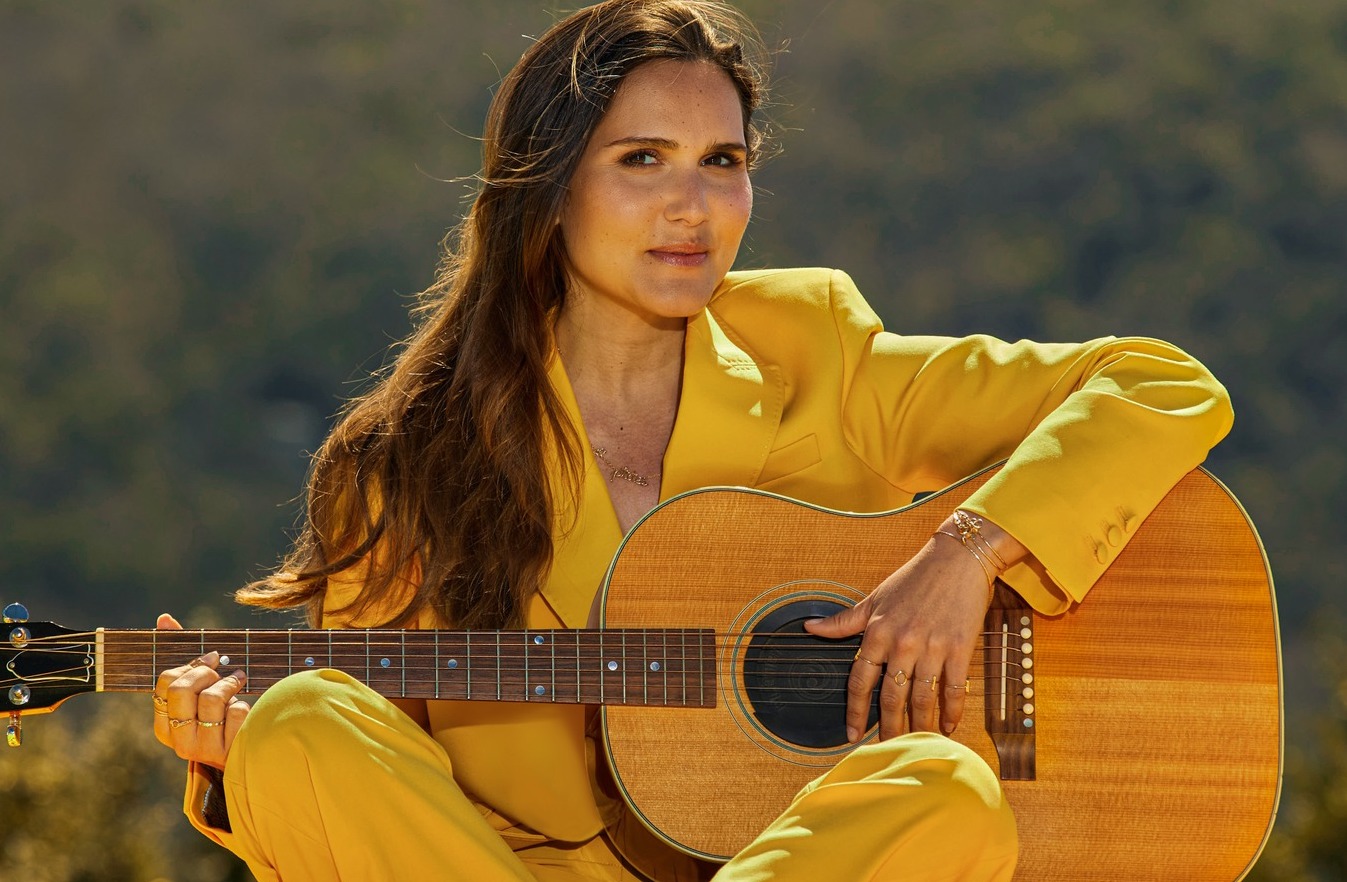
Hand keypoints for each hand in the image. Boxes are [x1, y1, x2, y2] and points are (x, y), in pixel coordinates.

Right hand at [152, 613, 249, 769]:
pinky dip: (245, 704)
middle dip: (206, 672)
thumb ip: (183, 656)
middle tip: (222, 669)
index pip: (164, 684)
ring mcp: (204, 749)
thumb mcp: (200, 692)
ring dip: (230, 684)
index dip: (190, 664)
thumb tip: (163, 618)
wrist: (252, 754)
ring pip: (211, 698)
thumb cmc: (221, 716)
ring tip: (239, 681)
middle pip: (182, 689)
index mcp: (165, 727)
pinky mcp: (229, 752)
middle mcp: (179, 741)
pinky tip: (247, 710)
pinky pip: (236, 712)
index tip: (210, 659)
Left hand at [805, 513, 1025, 740]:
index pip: (860, 680)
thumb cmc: (914, 577)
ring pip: (922, 698)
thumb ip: (844, 621)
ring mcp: (932, 647)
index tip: (852, 734)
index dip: (855, 711)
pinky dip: (952, 711)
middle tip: (887, 749)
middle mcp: (902, 643)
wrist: (958, 559)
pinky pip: (953, 688)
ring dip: (919, 725)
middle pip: (891, 697)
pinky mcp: (959, 648)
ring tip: (917, 744)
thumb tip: (809, 627)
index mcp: (878, 632)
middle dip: (888, 727)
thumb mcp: (874, 597)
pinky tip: (948, 727)